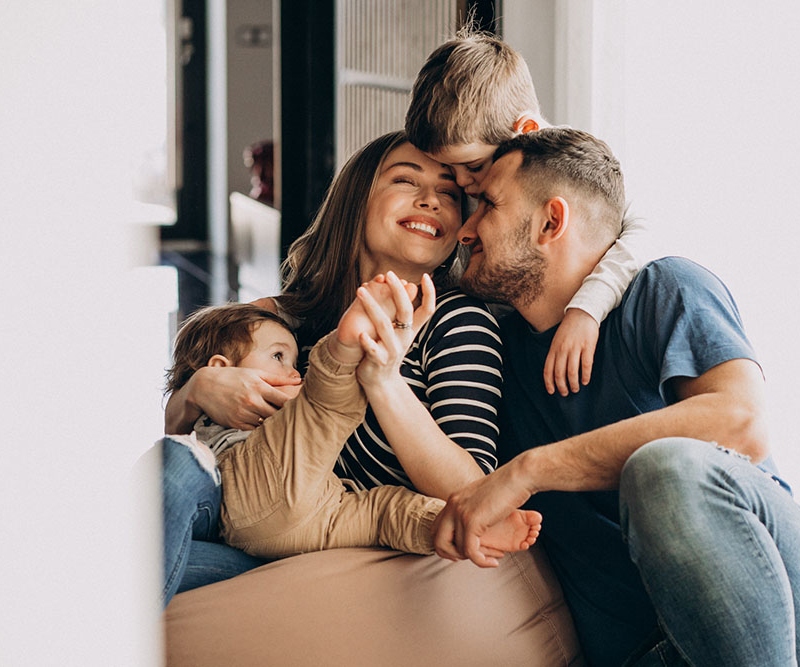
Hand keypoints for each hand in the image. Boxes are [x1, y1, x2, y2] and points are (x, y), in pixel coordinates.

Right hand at [186, 365, 300, 430]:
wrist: (204, 387)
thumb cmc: (233, 377)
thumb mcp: (254, 374)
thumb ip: (277, 379)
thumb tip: (299, 381)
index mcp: (259, 387)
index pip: (285, 401)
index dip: (294, 406)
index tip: (300, 407)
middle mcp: (252, 401)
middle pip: (278, 415)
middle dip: (285, 416)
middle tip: (293, 417)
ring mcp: (243, 414)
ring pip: (266, 424)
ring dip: (272, 423)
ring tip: (278, 422)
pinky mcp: (235, 424)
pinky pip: (254, 430)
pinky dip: (259, 428)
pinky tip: (262, 424)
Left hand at [353, 272, 434, 387]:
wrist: (381, 381)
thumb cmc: (387, 350)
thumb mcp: (399, 332)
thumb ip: (400, 313)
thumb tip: (404, 285)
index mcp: (411, 329)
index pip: (427, 310)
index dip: (429, 294)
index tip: (425, 276)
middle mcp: (405, 338)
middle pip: (406, 312)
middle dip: (398, 292)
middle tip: (389, 274)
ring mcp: (393, 350)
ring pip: (384, 326)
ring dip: (372, 307)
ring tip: (360, 291)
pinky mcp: (379, 361)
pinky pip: (374, 350)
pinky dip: (368, 342)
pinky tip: (360, 333)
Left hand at [432, 458, 534, 567]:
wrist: (519, 476)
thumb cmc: (507, 486)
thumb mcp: (482, 497)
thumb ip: (472, 509)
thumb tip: (472, 525)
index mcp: (454, 499)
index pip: (435, 528)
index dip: (445, 545)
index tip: (461, 552)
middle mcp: (453, 505)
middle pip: (437, 541)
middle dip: (451, 555)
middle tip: (470, 558)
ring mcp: (460, 512)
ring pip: (456, 549)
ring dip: (473, 559)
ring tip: (489, 557)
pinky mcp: (472, 521)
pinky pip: (470, 552)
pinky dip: (481, 562)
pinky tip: (492, 562)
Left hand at [543, 308, 598, 395]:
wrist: (582, 312)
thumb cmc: (569, 328)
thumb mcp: (557, 340)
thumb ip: (556, 354)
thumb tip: (555, 371)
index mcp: (554, 348)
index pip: (548, 369)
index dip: (549, 382)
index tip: (551, 391)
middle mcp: (563, 349)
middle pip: (559, 373)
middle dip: (562, 386)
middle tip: (565, 393)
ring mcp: (575, 348)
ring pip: (572, 372)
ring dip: (573, 384)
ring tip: (576, 389)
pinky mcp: (588, 346)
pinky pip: (586, 365)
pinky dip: (585, 375)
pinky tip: (586, 381)